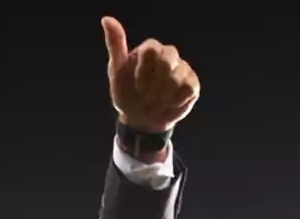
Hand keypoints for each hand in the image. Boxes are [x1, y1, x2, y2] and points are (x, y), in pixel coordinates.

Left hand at [101, 16, 199, 133]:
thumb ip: (115, 45)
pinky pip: (187, 89)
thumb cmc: (127, 92)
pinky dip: (174, 102)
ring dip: (161, 97)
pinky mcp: (192, 83)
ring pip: (177, 78)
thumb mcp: (116, 71)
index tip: (137, 86)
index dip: (144, 72)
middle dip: (153, 86)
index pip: (152, 51)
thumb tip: (107, 19)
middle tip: (144, 96)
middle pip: (167, 62)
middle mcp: (168, 54)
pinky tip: (166, 104)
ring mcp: (182, 68)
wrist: (140, 118)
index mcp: (149, 49)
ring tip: (154, 102)